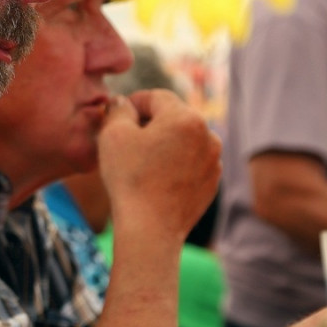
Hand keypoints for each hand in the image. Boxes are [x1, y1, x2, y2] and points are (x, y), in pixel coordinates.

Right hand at [98, 89, 221, 234]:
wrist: (151, 230)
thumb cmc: (131, 179)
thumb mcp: (113, 134)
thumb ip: (118, 109)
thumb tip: (123, 103)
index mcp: (186, 117)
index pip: (156, 97)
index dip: (133, 103)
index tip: (117, 116)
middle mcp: (208, 135)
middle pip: (173, 117)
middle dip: (150, 124)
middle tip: (126, 140)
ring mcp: (214, 160)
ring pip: (183, 140)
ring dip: (164, 144)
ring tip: (141, 163)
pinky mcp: (212, 182)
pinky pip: (191, 162)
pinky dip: (175, 164)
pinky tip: (155, 179)